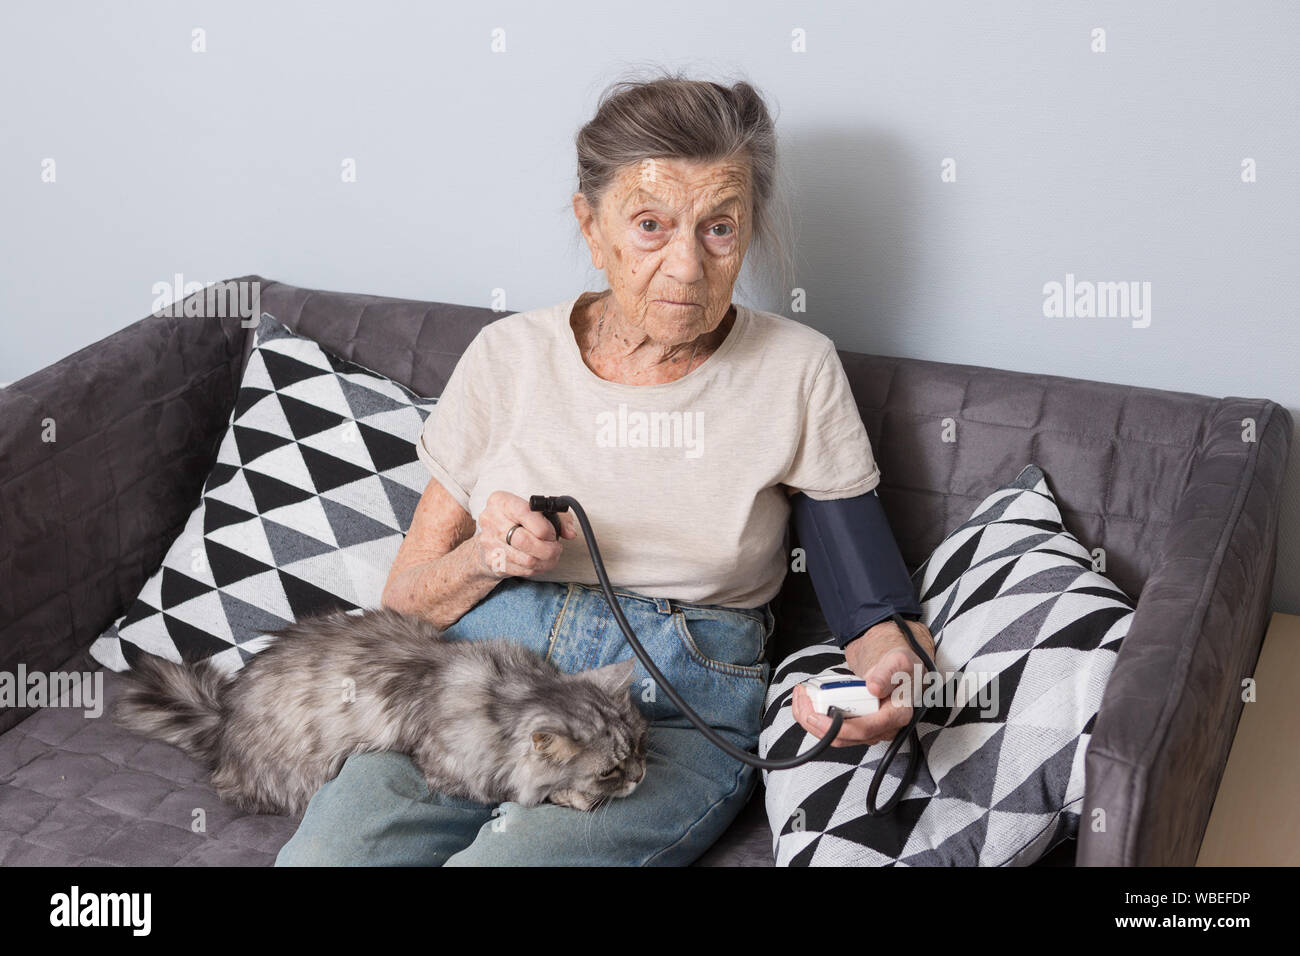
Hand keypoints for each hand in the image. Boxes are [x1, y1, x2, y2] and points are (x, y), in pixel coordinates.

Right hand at [472, 490, 577, 578]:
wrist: (491, 538)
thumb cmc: (518, 521)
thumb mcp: (538, 511)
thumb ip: (559, 517)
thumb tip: (570, 532)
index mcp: (501, 501)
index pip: (524, 513)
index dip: (544, 527)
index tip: (552, 533)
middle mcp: (491, 520)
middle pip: (523, 540)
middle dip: (547, 548)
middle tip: (556, 548)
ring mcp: (489, 542)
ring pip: (525, 559)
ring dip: (545, 561)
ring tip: (551, 556)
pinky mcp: (492, 561)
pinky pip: (521, 570)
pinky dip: (536, 569)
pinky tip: (540, 562)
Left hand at [791, 619, 934, 746]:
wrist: (897, 671)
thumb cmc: (899, 668)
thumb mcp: (898, 662)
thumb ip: (887, 674)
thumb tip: (874, 688)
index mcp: (895, 715)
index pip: (863, 730)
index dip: (836, 727)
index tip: (815, 716)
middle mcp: (882, 729)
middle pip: (843, 738)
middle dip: (815, 722)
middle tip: (802, 697)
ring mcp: (869, 731)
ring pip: (834, 736)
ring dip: (811, 720)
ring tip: (801, 695)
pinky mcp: (857, 727)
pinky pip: (833, 729)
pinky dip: (815, 717)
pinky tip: (807, 700)